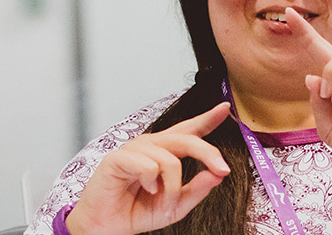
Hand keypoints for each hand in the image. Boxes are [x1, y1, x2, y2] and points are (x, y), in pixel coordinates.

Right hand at [69, 103, 233, 234]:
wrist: (107, 226)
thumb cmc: (134, 212)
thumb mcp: (175, 206)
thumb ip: (196, 190)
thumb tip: (217, 175)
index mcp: (165, 152)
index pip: (188, 130)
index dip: (207, 119)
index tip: (224, 108)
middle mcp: (151, 146)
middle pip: (187, 139)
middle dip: (208, 154)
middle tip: (222, 170)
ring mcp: (135, 149)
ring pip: (170, 160)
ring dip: (172, 188)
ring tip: (161, 201)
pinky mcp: (119, 157)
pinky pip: (149, 166)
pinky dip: (151, 183)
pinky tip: (145, 189)